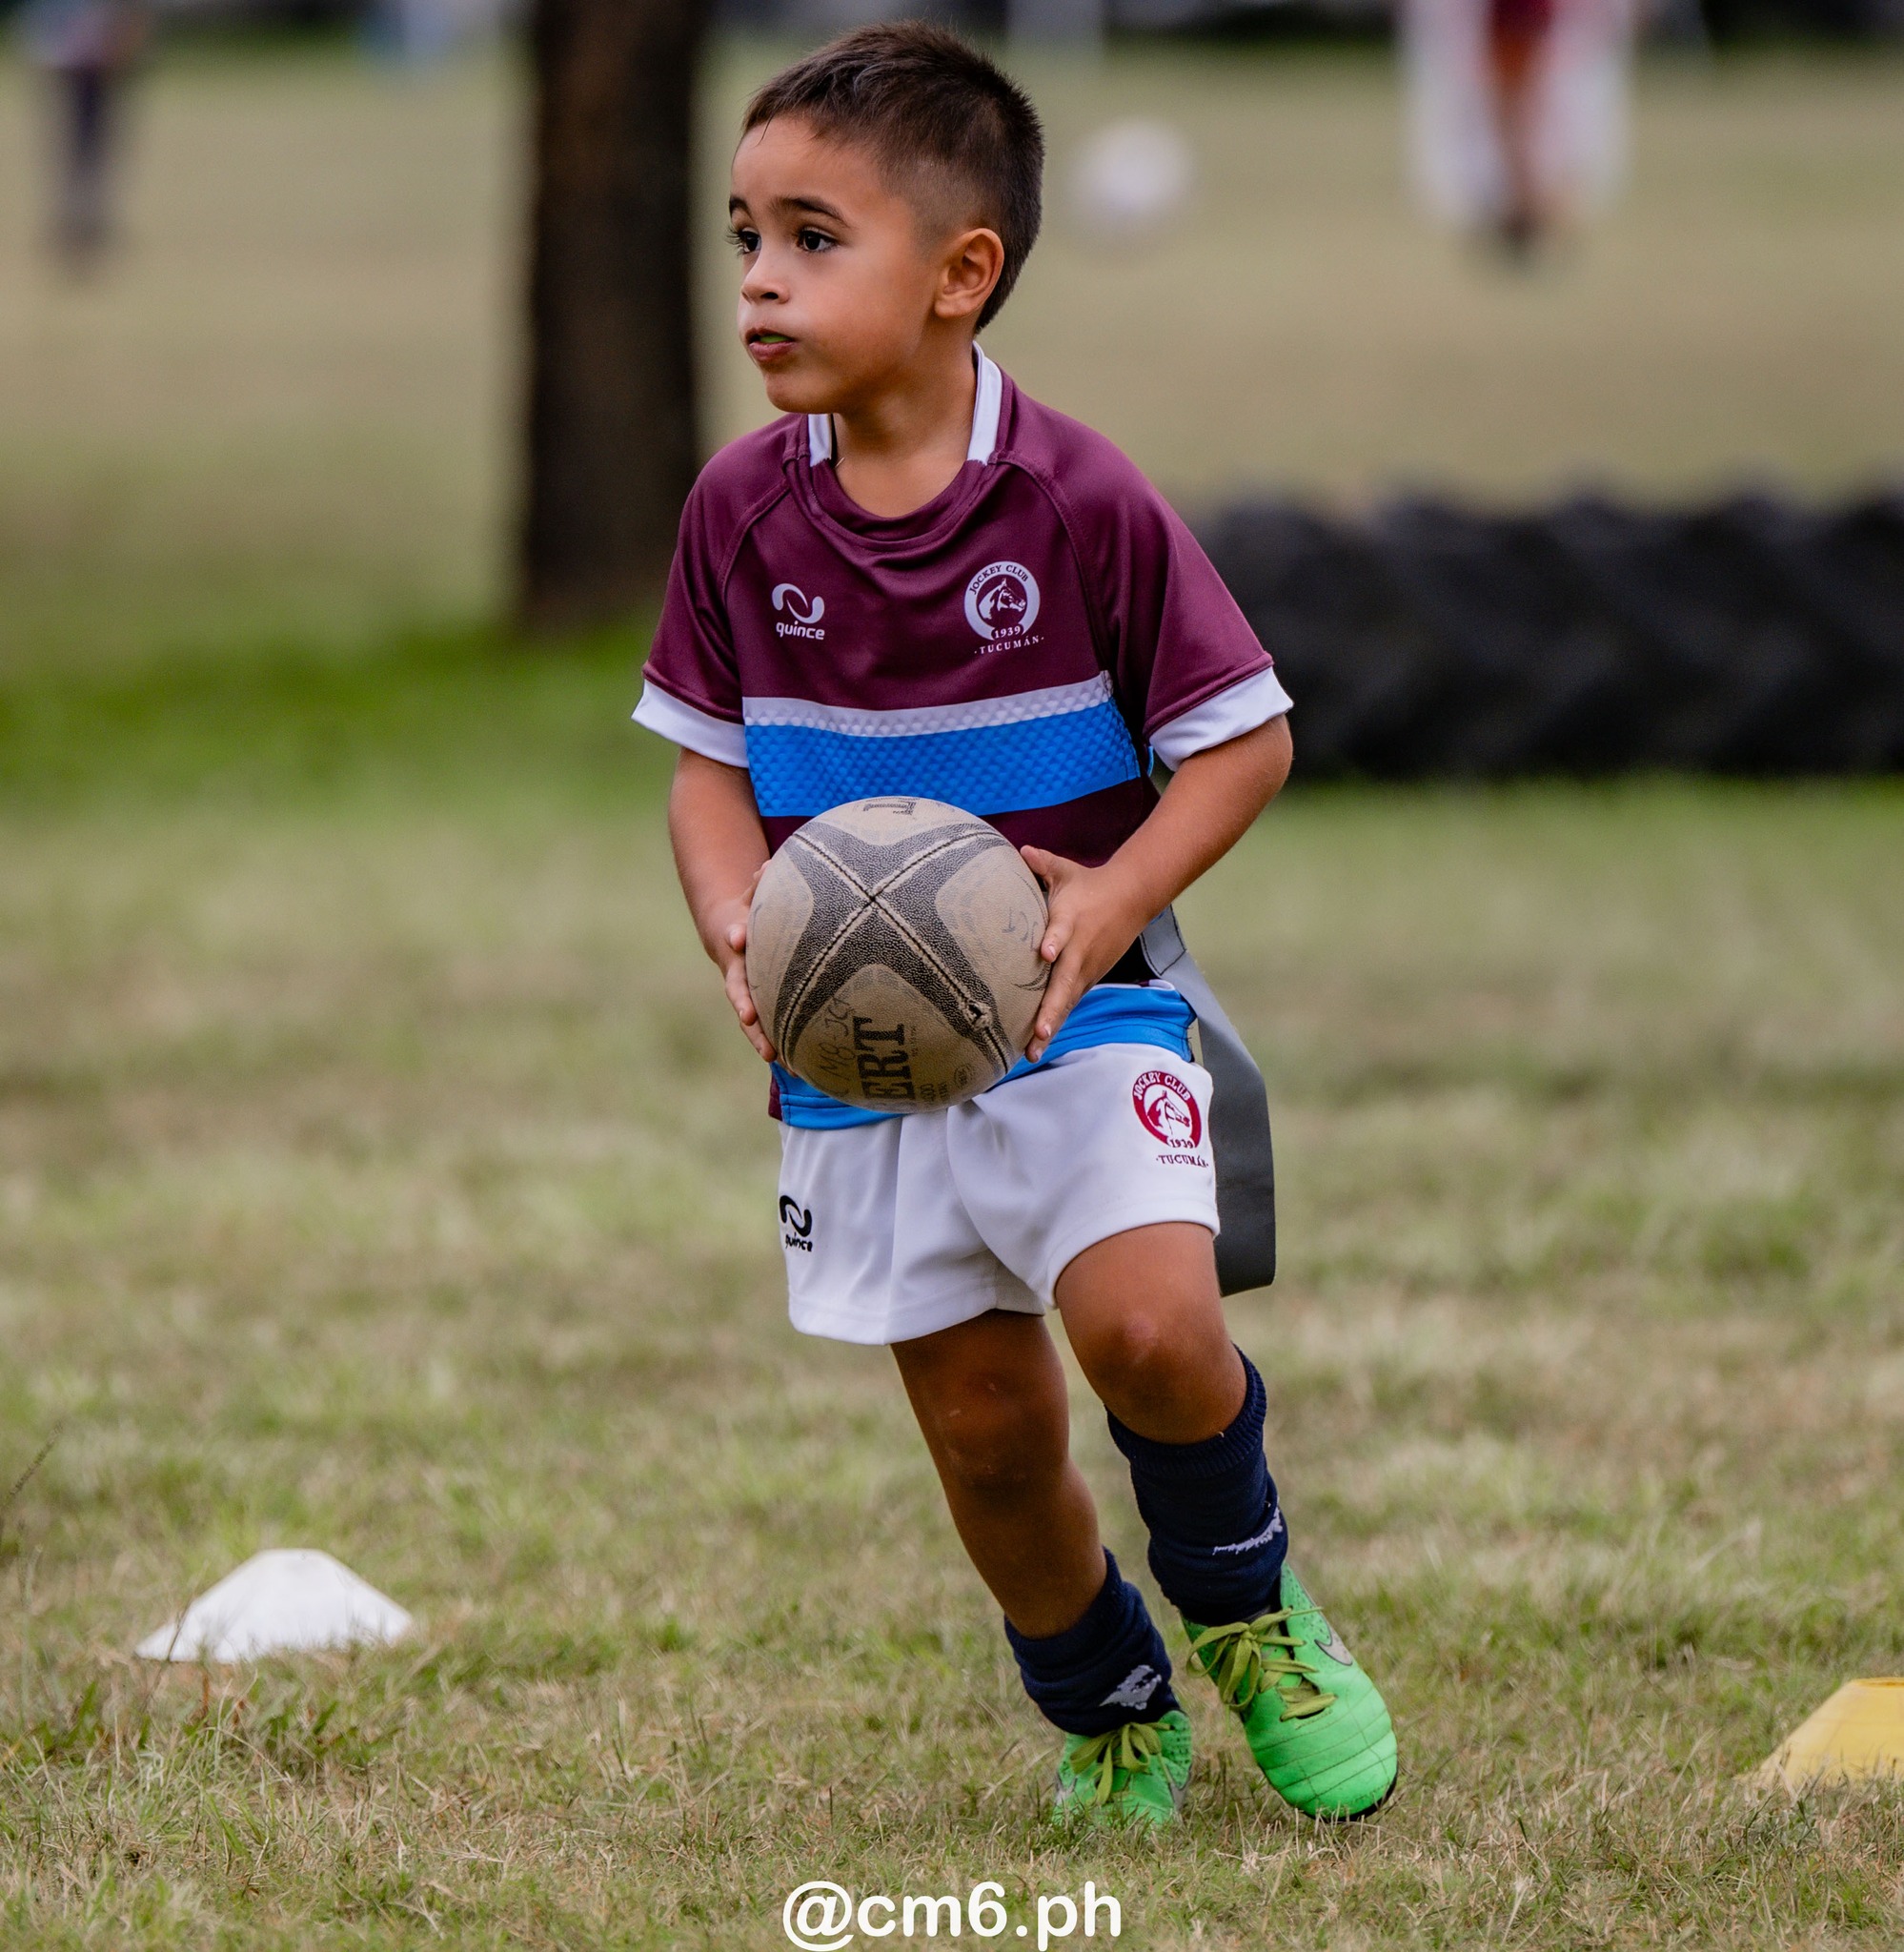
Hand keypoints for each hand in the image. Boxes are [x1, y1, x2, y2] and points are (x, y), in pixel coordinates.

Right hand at [712, 869, 775, 1062]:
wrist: (732, 939)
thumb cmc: (750, 913)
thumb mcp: (753, 894)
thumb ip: (761, 883)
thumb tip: (772, 866)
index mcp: (736, 941)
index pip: (733, 936)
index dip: (735, 935)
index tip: (736, 937)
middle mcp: (737, 972)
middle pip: (737, 989)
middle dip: (742, 1002)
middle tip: (748, 1016)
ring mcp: (746, 995)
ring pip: (751, 1019)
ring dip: (760, 1038)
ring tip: (775, 1057)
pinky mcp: (759, 1011)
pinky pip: (768, 1032)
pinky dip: (778, 1048)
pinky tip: (798, 1069)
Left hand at [1019, 847, 1147, 1061]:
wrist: (1131, 899)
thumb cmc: (1089, 886)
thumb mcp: (1066, 871)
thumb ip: (1042, 863)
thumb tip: (1021, 849)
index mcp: (1070, 921)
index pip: (1062, 931)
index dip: (1053, 941)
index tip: (1045, 952)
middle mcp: (1079, 952)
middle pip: (1064, 983)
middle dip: (1050, 1009)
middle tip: (1037, 1031)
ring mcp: (1084, 971)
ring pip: (1066, 1002)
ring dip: (1050, 1027)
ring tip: (1031, 1052)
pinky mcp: (1086, 981)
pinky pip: (1067, 1005)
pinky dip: (1053, 1025)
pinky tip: (1035, 1047)